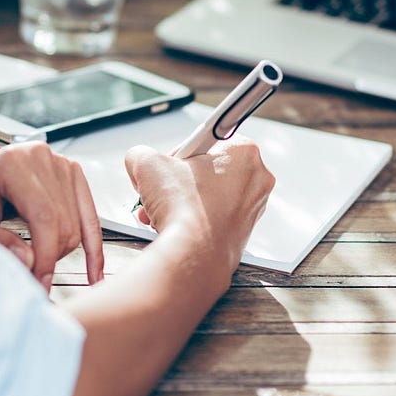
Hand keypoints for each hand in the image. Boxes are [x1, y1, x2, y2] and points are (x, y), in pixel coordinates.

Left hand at [0, 142, 103, 289]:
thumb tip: (29, 260)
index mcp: (14, 163)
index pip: (44, 216)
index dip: (46, 254)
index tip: (41, 281)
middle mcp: (42, 158)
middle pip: (63, 221)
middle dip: (52, 257)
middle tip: (35, 279)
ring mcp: (60, 163)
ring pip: (78, 223)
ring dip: (65, 252)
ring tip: (45, 267)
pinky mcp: (73, 173)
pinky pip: (90, 215)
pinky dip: (93, 246)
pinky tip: (94, 272)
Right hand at [125, 136, 274, 275]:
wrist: (193, 255)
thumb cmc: (184, 210)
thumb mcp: (147, 164)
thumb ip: (141, 153)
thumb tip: (138, 159)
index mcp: (244, 152)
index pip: (206, 140)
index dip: (180, 153)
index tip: (170, 164)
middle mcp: (256, 179)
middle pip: (207, 170)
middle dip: (178, 181)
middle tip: (163, 189)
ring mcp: (253, 209)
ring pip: (208, 196)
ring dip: (180, 202)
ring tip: (162, 211)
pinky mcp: (243, 233)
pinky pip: (213, 217)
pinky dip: (192, 219)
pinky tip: (173, 225)